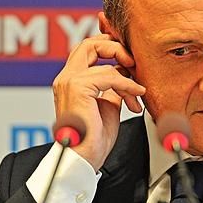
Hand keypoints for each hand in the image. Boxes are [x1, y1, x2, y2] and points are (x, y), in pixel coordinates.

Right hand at [52, 34, 144, 170]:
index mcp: (70, 82)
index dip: (110, 48)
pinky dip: (127, 85)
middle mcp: (66, 79)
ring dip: (127, 78)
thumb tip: (124, 76)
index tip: (129, 61)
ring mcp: (69, 81)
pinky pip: (110, 75)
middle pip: (89, 43)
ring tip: (137, 95)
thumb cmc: (94, 140)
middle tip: (132, 61)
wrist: (84, 158)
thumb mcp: (108, 106)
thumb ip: (112, 89)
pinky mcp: (78, 87)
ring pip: (103, 60)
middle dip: (115, 47)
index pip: (87, 51)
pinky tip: (136, 96)